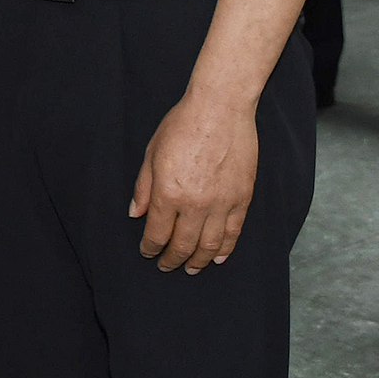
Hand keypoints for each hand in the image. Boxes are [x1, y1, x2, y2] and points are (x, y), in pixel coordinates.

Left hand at [129, 91, 258, 272]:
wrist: (220, 109)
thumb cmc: (181, 125)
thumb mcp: (151, 153)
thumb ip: (143, 188)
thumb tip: (136, 214)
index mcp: (169, 193)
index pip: (158, 233)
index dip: (151, 247)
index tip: (147, 252)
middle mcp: (196, 204)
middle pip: (183, 244)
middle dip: (172, 259)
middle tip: (166, 266)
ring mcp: (222, 204)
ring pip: (210, 245)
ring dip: (199, 260)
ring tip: (191, 268)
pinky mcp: (242, 199)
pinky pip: (234, 233)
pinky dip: (226, 249)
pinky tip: (218, 257)